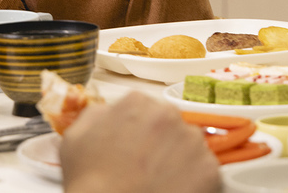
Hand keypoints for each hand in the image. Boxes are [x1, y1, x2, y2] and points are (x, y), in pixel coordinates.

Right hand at [60, 92, 218, 192]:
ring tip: (159, 180)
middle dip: (161, 142)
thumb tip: (110, 112)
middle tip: (146, 166)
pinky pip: (205, 171)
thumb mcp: (76, 137)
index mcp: (138, 102)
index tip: (135, 146)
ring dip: (179, 159)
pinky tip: (173, 189)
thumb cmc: (90, 181)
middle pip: (171, 124)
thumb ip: (97, 114)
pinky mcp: (210, 168)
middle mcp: (170, 115)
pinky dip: (194, 181)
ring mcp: (192, 141)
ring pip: (190, 146)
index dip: (139, 130)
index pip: (146, 109)